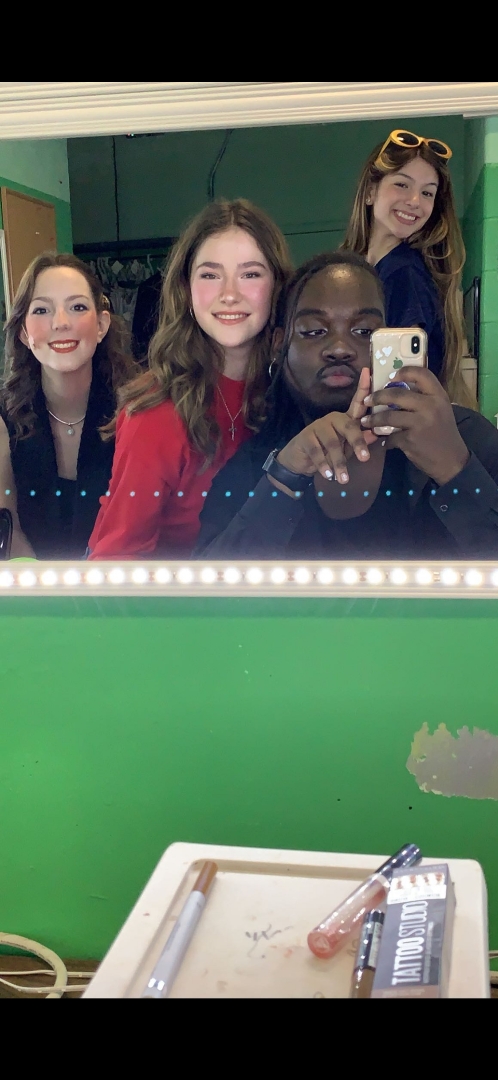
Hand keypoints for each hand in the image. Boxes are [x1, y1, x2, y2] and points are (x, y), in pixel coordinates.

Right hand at [276, 368, 376, 485]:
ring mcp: (318, 426)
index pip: (357, 403)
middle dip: (358, 443)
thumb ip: (360, 442)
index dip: (363, 388)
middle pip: (349, 426)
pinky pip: (317, 451)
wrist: (300, 462)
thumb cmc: (328, 454)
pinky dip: (323, 465)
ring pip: (333, 443)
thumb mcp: (347, 450)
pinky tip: (328, 475)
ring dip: (339, 463)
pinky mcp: (306, 437)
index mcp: (346, 420)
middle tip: (365, 459)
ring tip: (343, 479)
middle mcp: (333, 419)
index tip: (368, 372)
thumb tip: (375, 434)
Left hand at [361, 366, 469, 485]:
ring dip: (374, 420)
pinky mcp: (411, 440)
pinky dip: (386, 440)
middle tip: (367, 400)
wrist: (451, 460)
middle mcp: (430, 406)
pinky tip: (385, 441)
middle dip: (377, 397)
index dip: (403, 372)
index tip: (390, 377)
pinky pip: (391, 436)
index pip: (421, 374)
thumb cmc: (443, 433)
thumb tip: (398, 387)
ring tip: (366, 422)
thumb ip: (425, 398)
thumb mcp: (441, 410)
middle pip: (396, 395)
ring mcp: (420, 423)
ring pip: (388, 416)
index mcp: (438, 396)